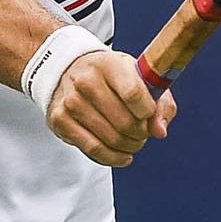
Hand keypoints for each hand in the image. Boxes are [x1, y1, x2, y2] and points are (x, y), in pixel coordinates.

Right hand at [46, 50, 177, 166]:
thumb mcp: (140, 76)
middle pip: (125, 122)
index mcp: (109, 63)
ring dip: (130, 146)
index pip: (134, 93)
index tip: (150, 114)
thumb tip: (159, 131)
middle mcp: (86, 81)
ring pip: (111, 139)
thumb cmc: (112, 75)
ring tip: (133, 140)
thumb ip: (160, 102)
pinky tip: (123, 154)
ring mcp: (71, 102)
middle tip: (144, 132)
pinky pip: (94, 150)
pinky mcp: (60, 120)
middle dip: (141, 133)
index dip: (148, 111)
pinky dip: (114, 158)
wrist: (72, 69)